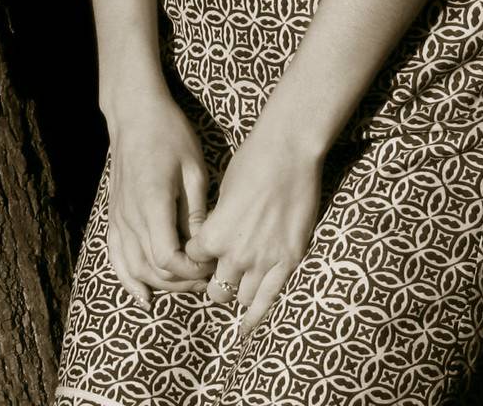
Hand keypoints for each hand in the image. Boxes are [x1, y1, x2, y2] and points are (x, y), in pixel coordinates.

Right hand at [104, 87, 212, 307]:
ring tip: (186, 284)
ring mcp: (118, 216)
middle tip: (207, 278)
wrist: (134, 114)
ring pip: (135, 267)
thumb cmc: (169, 135)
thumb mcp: (193, 168)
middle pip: (152, 269)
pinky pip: (116, 255)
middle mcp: (130, 215)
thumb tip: (205, 247)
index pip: (168, 258)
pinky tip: (144, 296)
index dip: (192, 271)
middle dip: (182, 282)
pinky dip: (128, 280)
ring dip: (161, 284)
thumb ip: (196, 211)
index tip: (212, 264)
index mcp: (152, 203)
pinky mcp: (114, 214)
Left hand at [184, 123, 322, 338]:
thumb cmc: (251, 163)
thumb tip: (215, 237)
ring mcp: (263, 262)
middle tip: (217, 278)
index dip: (197, 258)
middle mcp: (235, 254)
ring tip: (237, 290)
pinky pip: (268, 300)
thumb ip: (217, 224)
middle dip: (214, 284)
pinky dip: (255, 317)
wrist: (288, 152)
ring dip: (237, 294)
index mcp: (213, 235)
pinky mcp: (288, 262)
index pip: (194, 261)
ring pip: (240, 297)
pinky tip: (246, 329)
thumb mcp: (222, 194)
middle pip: (215, 288)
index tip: (200, 257)